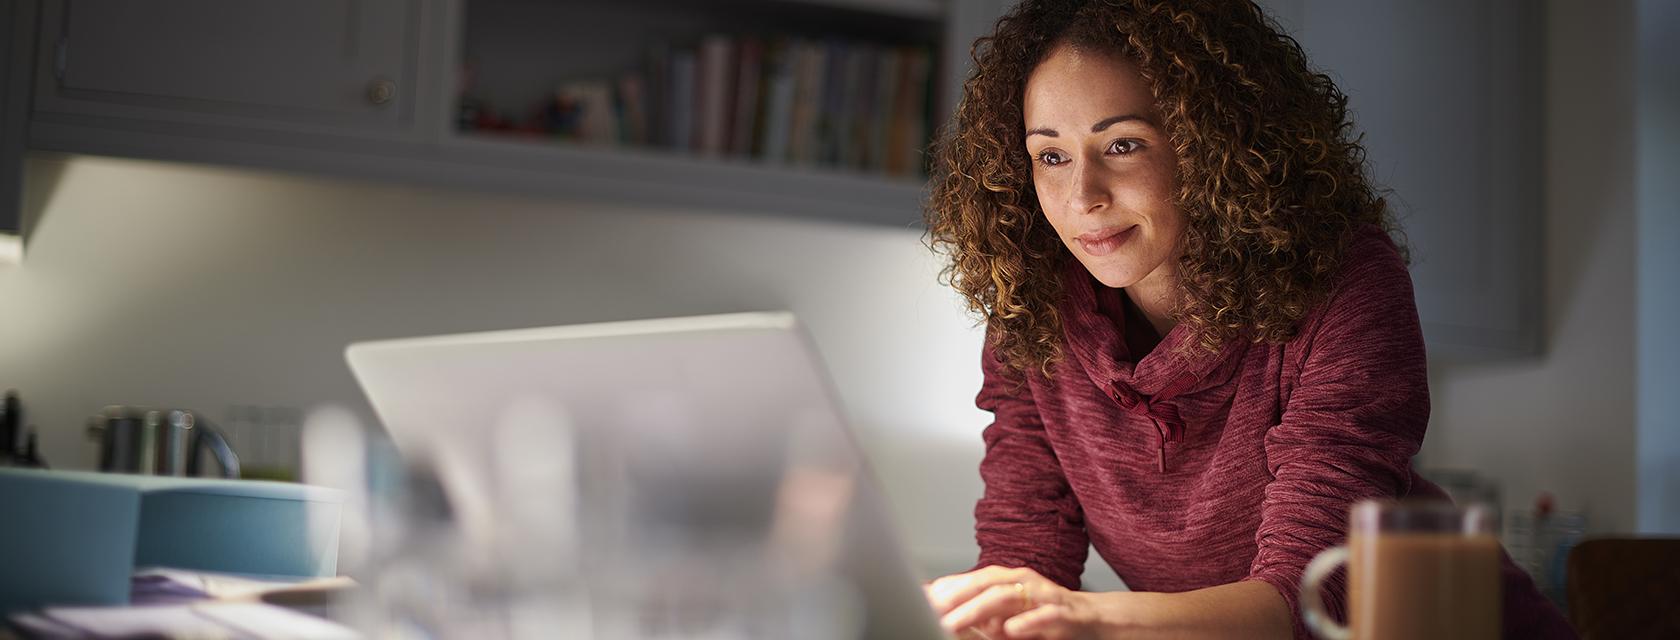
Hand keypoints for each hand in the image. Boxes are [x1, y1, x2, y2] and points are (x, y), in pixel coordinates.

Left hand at [924, 565, 1111, 639]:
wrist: (1093, 620)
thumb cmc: (1046, 617)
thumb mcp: (1008, 618)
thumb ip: (980, 617)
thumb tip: (947, 619)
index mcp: (1007, 580)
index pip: (969, 579)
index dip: (943, 587)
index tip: (918, 597)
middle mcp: (1022, 581)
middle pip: (981, 583)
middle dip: (952, 597)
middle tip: (929, 612)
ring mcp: (1043, 595)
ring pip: (1005, 597)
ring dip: (976, 610)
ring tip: (952, 623)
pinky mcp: (1063, 613)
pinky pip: (1043, 615)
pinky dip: (1025, 622)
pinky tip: (1009, 630)